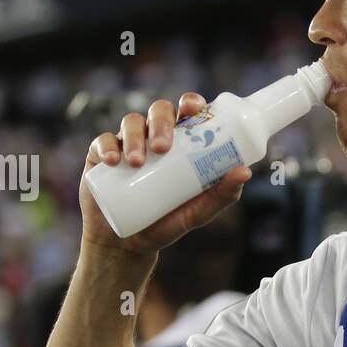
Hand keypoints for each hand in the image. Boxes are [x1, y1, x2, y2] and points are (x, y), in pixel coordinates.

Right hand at [80, 93, 252, 254]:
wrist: (129, 244)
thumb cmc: (168, 222)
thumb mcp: (198, 212)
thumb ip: (222, 195)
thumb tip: (245, 172)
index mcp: (181, 142)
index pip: (186, 112)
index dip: (190, 102)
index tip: (194, 109)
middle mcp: (154, 136)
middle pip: (158, 111)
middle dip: (161, 122)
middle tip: (163, 147)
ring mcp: (127, 143)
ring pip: (131, 123)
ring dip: (135, 136)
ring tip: (137, 162)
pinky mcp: (101, 156)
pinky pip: (102, 141)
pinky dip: (107, 146)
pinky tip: (114, 161)